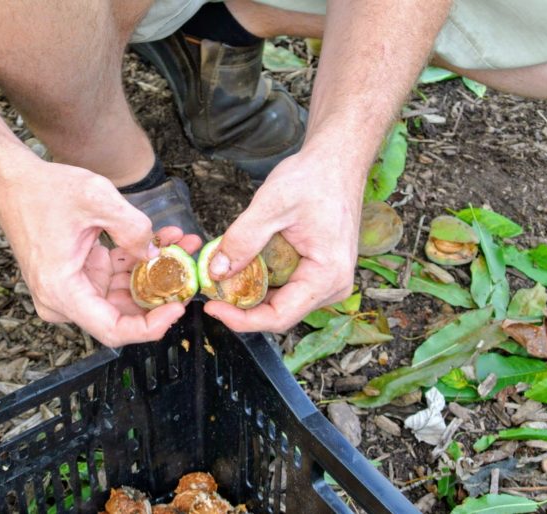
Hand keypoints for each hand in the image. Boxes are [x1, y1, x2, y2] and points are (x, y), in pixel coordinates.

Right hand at [0, 154, 201, 346]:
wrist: (13, 183)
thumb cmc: (42, 192)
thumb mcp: (96, 199)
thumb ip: (132, 228)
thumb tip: (155, 253)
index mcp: (62, 291)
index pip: (113, 330)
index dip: (150, 326)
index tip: (178, 307)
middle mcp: (65, 299)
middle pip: (122, 315)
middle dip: (160, 295)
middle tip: (189, 273)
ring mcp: (73, 289)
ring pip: (123, 295)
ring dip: (154, 274)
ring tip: (183, 246)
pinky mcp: (80, 276)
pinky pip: (116, 278)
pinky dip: (139, 262)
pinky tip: (164, 240)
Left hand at [204, 151, 361, 331]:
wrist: (336, 162)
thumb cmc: (314, 178)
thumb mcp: (272, 205)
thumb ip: (243, 239)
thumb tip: (216, 271)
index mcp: (327, 276)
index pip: (279, 317)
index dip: (241, 319)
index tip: (211, 306)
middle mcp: (332, 286)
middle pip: (278, 313)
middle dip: (241, 305)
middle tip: (209, 288)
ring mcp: (325, 281)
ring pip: (279, 302)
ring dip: (249, 292)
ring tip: (222, 273)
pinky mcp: (317, 273)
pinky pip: (284, 287)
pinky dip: (260, 280)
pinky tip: (242, 263)